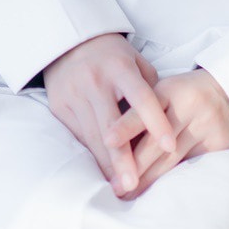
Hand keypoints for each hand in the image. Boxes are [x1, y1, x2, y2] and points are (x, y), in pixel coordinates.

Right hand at [43, 33, 176, 197]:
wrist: (69, 41)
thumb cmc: (112, 56)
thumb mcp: (135, 61)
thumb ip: (151, 89)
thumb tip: (167, 122)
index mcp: (120, 67)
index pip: (141, 97)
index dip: (156, 122)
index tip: (169, 146)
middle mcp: (95, 80)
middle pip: (112, 127)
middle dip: (123, 159)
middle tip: (134, 185)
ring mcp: (74, 94)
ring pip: (92, 137)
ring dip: (107, 164)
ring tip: (121, 187)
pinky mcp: (59, 106)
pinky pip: (78, 137)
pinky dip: (92, 155)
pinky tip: (103, 171)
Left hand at [104, 67, 228, 198]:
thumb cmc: (187, 95)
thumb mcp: (167, 92)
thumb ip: (144, 111)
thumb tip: (111, 144)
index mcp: (169, 89)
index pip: (143, 108)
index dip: (125, 126)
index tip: (107, 141)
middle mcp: (188, 106)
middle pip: (156, 141)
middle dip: (133, 165)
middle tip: (114, 186)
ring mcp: (205, 125)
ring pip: (172, 158)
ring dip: (149, 179)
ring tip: (129, 193)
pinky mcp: (218, 143)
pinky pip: (190, 165)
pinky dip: (171, 179)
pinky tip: (157, 191)